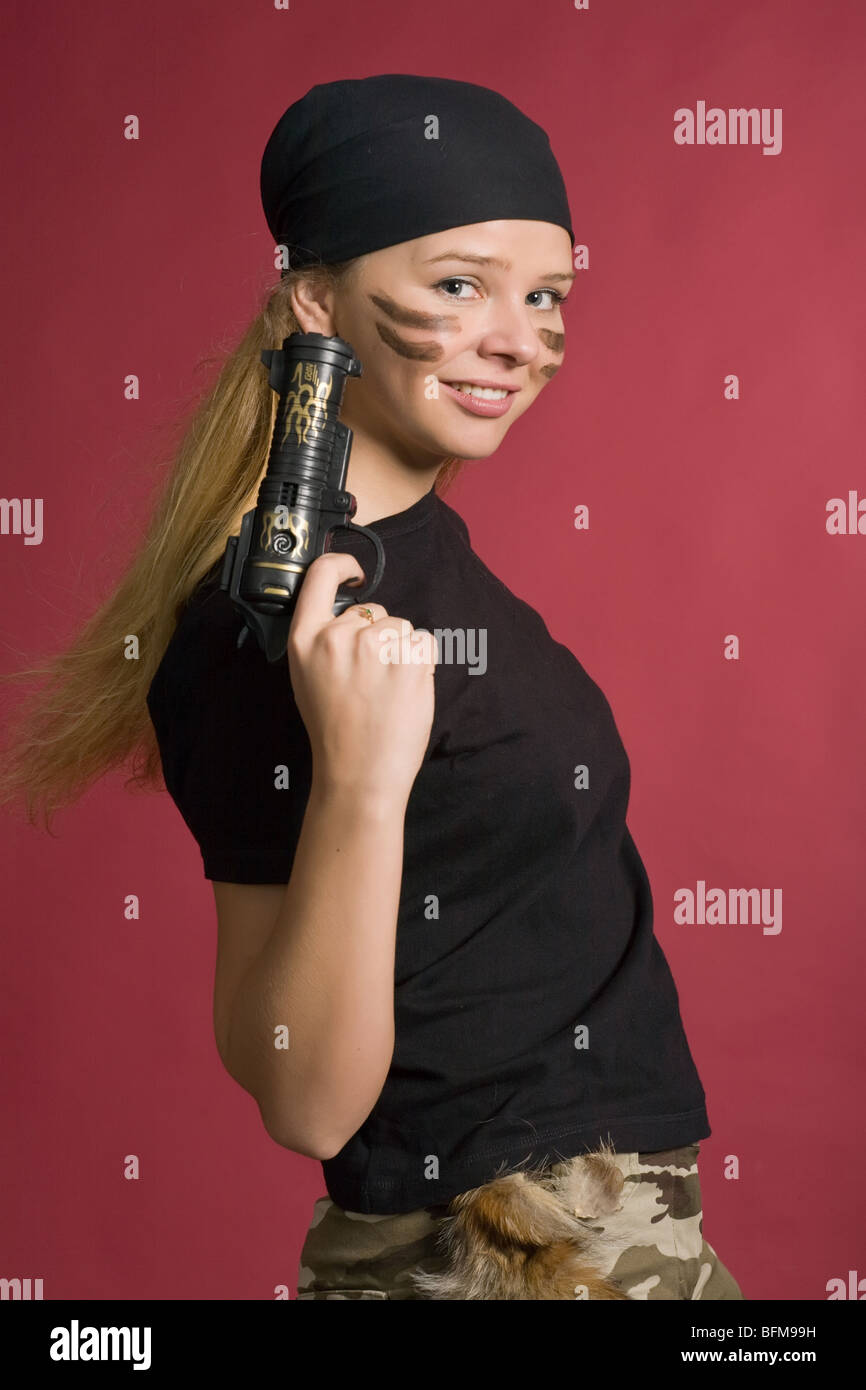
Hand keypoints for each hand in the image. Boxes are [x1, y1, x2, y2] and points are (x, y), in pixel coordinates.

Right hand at [286, 552, 437, 803]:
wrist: (359, 773)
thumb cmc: (335, 731)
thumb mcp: (306, 678)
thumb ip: (322, 641)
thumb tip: (347, 616)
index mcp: (306, 640)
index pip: (320, 576)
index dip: (342, 565)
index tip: (355, 571)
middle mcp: (338, 637)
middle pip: (373, 611)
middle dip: (379, 636)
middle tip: (371, 680)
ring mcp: (375, 647)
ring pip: (402, 627)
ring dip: (403, 652)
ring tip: (388, 690)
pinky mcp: (409, 660)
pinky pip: (425, 642)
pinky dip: (422, 663)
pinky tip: (405, 691)